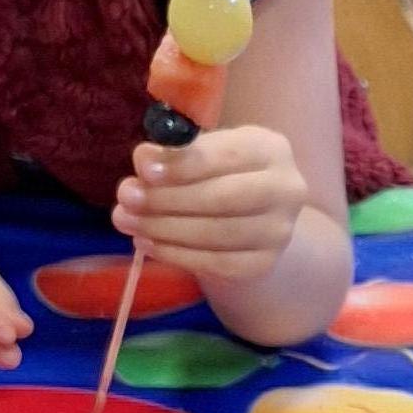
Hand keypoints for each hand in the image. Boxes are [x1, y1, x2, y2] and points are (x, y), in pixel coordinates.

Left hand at [113, 123, 309, 289]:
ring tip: (127, 220)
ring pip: (218, 234)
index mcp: (271, 149)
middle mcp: (286, 190)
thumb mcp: (202, 152)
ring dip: (164, 228)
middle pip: (224, 198)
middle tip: (126, 198)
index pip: (228, 155)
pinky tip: (148, 243)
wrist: (251, 218)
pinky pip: (216, 263)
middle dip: (168, 199)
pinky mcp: (263, 263)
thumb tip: (144, 160)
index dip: (184, 164)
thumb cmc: (220, 174)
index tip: (144, 169)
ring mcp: (279, 231)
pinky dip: (176, 254)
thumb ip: (175, 154)